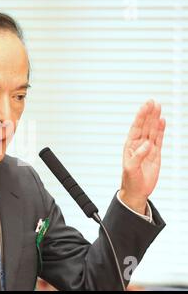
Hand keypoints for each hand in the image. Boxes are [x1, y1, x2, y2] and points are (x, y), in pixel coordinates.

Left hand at [120, 99, 165, 213]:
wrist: (136, 191)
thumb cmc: (130, 180)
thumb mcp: (130, 169)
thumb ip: (138, 156)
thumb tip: (147, 145)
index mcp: (130, 146)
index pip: (136, 128)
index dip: (141, 116)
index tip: (146, 106)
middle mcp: (138, 145)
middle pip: (145, 126)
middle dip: (149, 114)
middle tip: (153, 102)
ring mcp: (148, 148)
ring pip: (152, 131)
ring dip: (155, 119)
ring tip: (159, 108)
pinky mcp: (156, 154)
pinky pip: (159, 140)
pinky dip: (161, 130)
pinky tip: (162, 122)